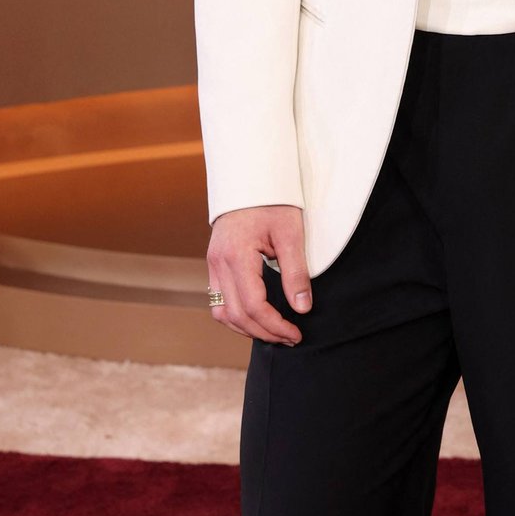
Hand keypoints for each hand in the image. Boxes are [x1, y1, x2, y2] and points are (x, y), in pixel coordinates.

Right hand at [206, 204, 311, 344]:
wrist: (251, 177)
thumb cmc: (273, 201)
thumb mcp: (290, 233)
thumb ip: (295, 272)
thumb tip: (302, 308)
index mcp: (236, 255)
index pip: (253, 305)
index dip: (275, 325)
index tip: (295, 333)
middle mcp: (218, 263)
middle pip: (236, 315)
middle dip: (263, 332)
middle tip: (289, 338)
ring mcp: (212, 264)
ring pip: (222, 312)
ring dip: (247, 328)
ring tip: (274, 332)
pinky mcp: (214, 263)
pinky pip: (219, 301)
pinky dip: (237, 315)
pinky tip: (257, 316)